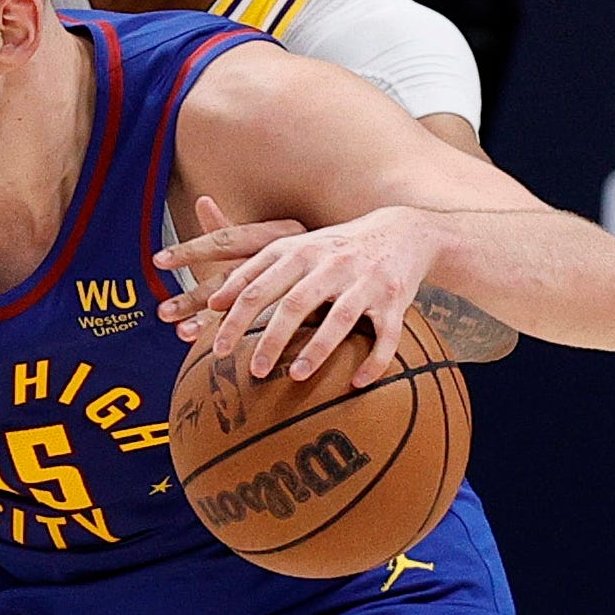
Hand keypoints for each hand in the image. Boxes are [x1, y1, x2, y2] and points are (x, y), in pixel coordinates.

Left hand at [155, 200, 436, 386]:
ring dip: (317, 350)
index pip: (257, 286)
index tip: (214, 346)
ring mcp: (365, 281)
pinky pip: (385, 335)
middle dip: (270, 339)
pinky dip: (373, 361)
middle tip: (252, 372)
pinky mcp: (395, 299)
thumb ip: (253, 271)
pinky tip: (356, 384)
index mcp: (299, 251)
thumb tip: (213, 301)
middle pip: (294, 304)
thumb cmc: (334, 247)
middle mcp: (331, 264)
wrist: (402, 229)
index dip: (233, 316)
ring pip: (339, 319)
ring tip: (296, 378)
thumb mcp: (293, 248)